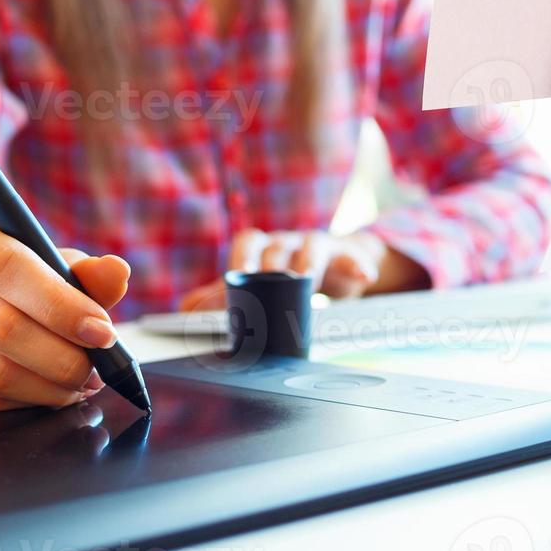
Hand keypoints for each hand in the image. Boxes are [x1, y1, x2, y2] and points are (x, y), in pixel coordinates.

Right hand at [0, 223, 130, 411]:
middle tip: (96, 369)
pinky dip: (27, 401)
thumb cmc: (19, 284)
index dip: (60, 305)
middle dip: (62, 357)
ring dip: (49, 386)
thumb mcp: (52, 267)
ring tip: (79, 383)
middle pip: (2, 329)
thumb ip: (87, 275)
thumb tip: (117, 274)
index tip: (102, 332)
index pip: (8, 268)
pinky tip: (48, 392)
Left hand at [178, 229, 428, 310]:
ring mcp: (316, 244)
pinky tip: (364, 278)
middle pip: (276, 247)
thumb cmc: (286, 274)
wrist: (333, 262)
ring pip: (311, 247)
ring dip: (308, 264)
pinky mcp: (344, 252)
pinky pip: (352, 256)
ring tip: (308, 282)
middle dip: (272, 265)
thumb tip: (186, 308)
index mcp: (262, 248)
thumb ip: (223, 295)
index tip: (238, 280)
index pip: (248, 243)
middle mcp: (287, 242)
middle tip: (270, 286)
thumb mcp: (256, 284)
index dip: (242, 259)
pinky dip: (357, 266)